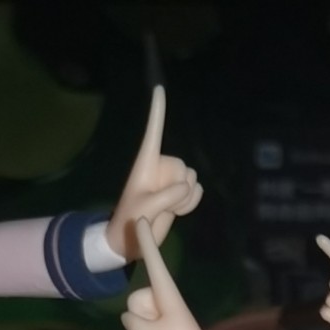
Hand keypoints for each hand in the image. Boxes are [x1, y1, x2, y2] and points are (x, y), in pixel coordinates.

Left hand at [108, 87, 201, 259]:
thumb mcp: (146, 209)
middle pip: (183, 167)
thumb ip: (167, 196)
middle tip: (161, 204)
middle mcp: (161, 167)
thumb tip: (189, 185)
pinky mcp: (180, 194)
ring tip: (168, 209)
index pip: (153, 132)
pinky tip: (178, 212)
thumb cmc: (132, 220)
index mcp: (146, 163)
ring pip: (193, 180)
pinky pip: (197, 192)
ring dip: (185, 199)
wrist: (133, 241)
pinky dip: (191, 204)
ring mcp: (171, 181)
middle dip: (178, 187)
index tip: (159, 88)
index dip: (157, 111)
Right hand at [121, 219, 226, 329]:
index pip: (153, 260)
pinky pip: (141, 320)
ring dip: (146, 326)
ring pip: (137, 310)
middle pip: (136, 298)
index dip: (145, 241)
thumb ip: (132, 320)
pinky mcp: (161, 317)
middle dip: (143, 316)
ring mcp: (161, 306)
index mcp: (166, 290)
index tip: (140, 219)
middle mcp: (162, 293)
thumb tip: (130, 316)